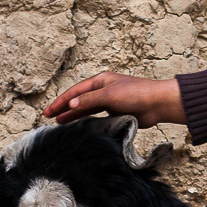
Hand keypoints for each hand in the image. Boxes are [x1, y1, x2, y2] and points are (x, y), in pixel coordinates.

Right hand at [42, 71, 186, 126]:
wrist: (157, 104)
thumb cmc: (136, 93)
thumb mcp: (110, 95)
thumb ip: (90, 100)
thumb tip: (72, 104)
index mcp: (100, 81)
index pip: (75, 91)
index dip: (61, 101)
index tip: (49, 111)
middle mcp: (103, 90)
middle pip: (78, 99)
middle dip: (64, 107)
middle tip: (49, 117)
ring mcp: (109, 101)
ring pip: (86, 108)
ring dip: (73, 115)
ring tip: (59, 122)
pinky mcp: (115, 112)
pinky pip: (96, 116)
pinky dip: (86, 120)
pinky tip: (78, 126)